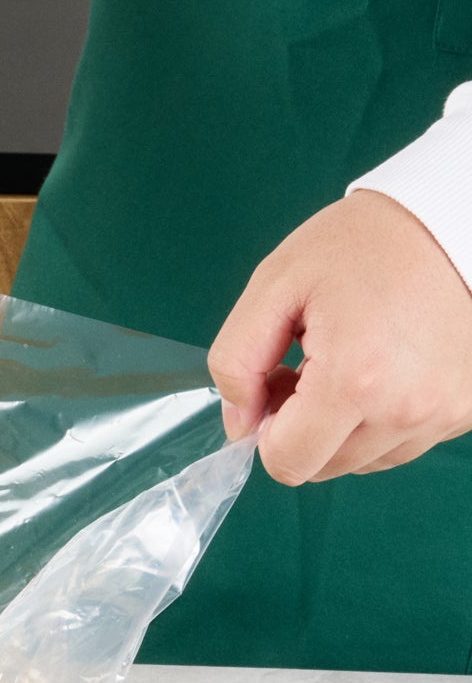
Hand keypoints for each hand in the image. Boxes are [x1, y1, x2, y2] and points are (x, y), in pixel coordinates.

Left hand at [209, 190, 471, 482]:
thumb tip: (239, 424)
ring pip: (363, 459)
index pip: (287, 464)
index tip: (280, 381)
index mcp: (356, 380)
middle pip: (323, 467)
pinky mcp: (468, 409)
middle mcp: (408, 408)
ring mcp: (445, 412)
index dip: (268, 430)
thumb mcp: (274, 286)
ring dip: (344, 425)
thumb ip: (235, 363)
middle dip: (303, 428)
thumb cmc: (363, 243)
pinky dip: (384, 417)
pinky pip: (403, 442)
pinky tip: (388, 366)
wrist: (451, 215)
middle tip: (314, 363)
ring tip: (355, 359)